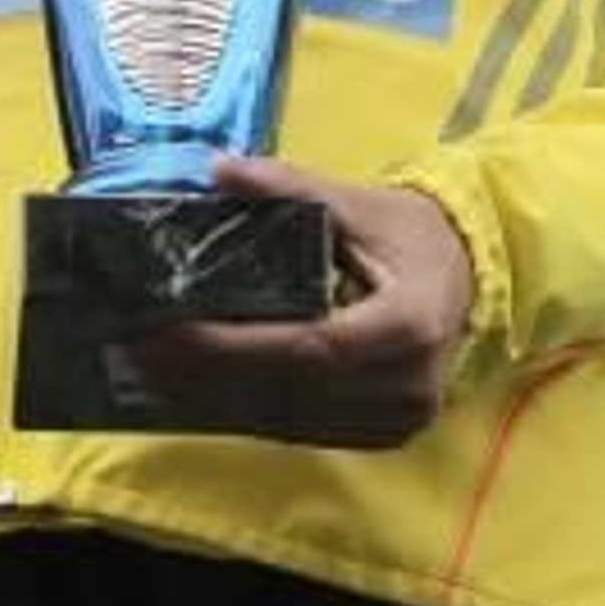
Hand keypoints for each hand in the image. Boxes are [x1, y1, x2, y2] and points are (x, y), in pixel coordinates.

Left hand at [133, 154, 475, 448]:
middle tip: (136, 348)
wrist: (467, 273)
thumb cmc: (411, 232)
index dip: (232, 347)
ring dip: (215, 399)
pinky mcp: (380, 436)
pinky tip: (198, 389)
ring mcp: (394, 422)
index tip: (166, 332)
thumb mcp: (355, 200)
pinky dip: (247, 409)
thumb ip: (288, 186)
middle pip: (287, 393)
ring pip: (287, 421)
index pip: (306, 348)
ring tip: (151, 369)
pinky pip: (300, 430)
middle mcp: (404, 387)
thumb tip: (219, 169)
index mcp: (406, 325)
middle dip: (205, 375)